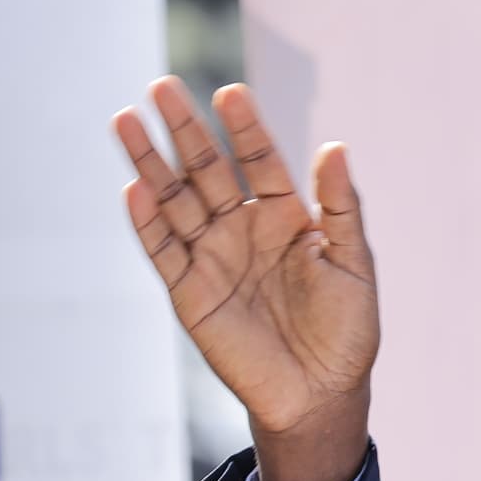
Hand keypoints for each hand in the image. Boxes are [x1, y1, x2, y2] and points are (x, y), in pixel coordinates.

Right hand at [114, 78, 378, 480]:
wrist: (321, 394)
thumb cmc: (347, 330)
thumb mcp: (353, 264)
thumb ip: (342, 206)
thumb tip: (335, 146)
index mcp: (286, 216)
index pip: (259, 160)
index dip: (245, 128)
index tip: (230, 94)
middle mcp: (243, 229)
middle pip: (206, 169)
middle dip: (185, 130)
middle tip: (162, 86)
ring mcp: (212, 257)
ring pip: (174, 201)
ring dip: (150, 163)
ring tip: (127, 120)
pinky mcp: (189, 292)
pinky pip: (163, 250)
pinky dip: (147, 222)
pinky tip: (134, 188)